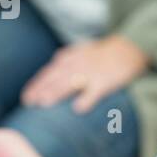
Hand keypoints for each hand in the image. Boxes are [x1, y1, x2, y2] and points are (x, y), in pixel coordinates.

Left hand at [21, 35, 149, 113]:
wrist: (130, 47)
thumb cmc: (106, 52)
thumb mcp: (84, 49)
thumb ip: (68, 56)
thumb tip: (54, 61)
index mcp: (72, 59)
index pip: (49, 73)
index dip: (36, 85)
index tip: (26, 97)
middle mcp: (78, 65)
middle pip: (55, 78)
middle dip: (40, 90)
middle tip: (29, 102)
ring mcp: (91, 73)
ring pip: (70, 83)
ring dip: (56, 93)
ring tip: (44, 104)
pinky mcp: (106, 81)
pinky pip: (95, 91)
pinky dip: (86, 99)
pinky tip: (78, 109)